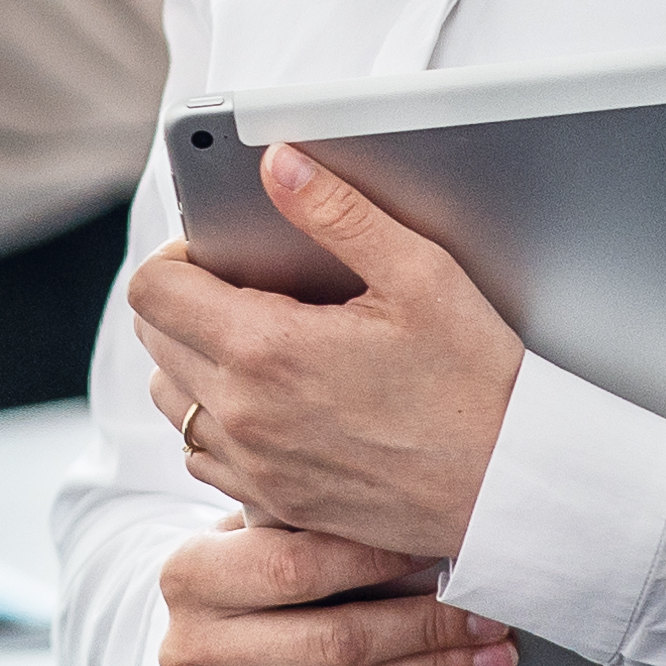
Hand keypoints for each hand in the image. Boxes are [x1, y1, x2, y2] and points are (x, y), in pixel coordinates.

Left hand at [120, 148, 524, 558]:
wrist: (512, 484)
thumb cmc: (478, 381)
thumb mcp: (420, 275)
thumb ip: (338, 211)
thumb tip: (276, 165)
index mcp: (267, 350)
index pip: (153, 290)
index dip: (176, 255)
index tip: (217, 250)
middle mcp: (244, 415)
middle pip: (153, 340)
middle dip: (184, 300)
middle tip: (246, 285)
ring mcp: (253, 466)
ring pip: (171, 400)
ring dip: (194, 360)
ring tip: (258, 340)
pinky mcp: (272, 500)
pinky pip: (202, 454)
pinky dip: (217, 420)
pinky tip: (272, 400)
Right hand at [152, 524, 518, 665]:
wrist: (205, 659)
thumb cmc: (251, 580)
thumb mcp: (261, 535)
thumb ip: (317, 526)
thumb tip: (425, 528)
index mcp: (189, 574)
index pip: (299, 566)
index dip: (380, 559)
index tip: (447, 552)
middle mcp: (191, 650)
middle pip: (336, 641)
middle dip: (428, 629)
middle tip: (491, 618)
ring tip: (488, 657)